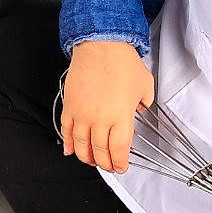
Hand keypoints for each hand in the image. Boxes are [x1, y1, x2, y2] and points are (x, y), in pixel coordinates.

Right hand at [61, 39, 154, 171]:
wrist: (101, 45)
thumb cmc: (122, 62)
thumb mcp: (145, 85)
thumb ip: (144, 103)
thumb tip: (139, 110)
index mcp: (121, 117)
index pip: (119, 150)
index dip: (119, 163)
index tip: (121, 167)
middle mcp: (100, 119)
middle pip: (100, 152)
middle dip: (105, 164)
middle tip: (108, 166)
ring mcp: (82, 114)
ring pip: (81, 146)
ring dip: (86, 158)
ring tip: (92, 161)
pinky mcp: (70, 106)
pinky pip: (66, 131)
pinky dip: (68, 143)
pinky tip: (70, 150)